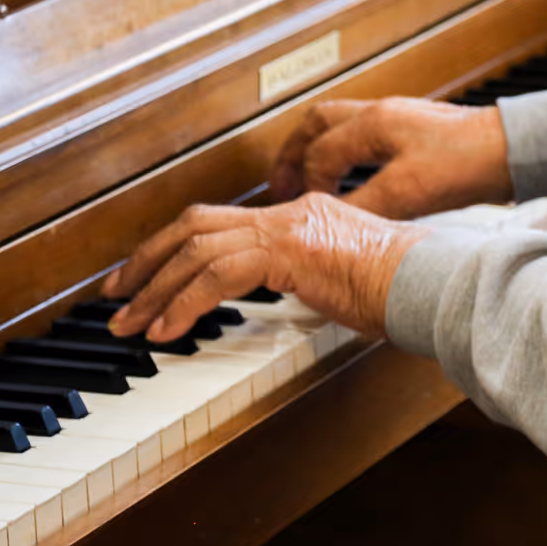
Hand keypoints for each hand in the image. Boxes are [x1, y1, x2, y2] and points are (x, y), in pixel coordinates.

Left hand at [101, 192, 427, 341]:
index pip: (219, 222)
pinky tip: (168, 333)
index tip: (144, 279)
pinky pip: (218, 275)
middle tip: (115, 297)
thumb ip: (307, 279)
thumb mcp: (343, 279)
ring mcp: (288, 227)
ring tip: (129, 324)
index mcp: (299, 215)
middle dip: (146, 262)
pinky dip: (186, 303)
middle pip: (193, 225)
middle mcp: (288, 213)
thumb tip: (285, 298)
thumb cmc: (403, 288)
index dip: (172, 248)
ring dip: (154, 289)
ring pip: (196, 248)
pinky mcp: (289, 251)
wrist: (431, 280)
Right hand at [269, 97, 511, 219]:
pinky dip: (351, 159)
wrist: (513, 151)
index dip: (304, 182)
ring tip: (311, 183)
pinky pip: (368, 139)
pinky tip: (359, 182)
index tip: (302, 210)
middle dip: (295, 154)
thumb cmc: (470, 162)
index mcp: (374, 123)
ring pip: (342, 128)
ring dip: (321, 154)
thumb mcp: (408, 190)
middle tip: (281, 184)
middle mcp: (383, 114)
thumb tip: (330, 221)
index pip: (318, 151)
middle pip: (319, 124)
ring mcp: (402, 121)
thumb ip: (363, 205)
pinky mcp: (420, 136)